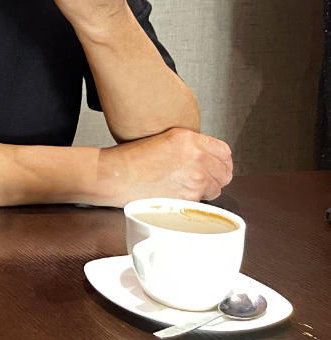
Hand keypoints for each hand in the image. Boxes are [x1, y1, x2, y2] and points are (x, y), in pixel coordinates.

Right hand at [97, 128, 233, 205]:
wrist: (115, 175)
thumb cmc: (131, 159)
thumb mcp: (163, 138)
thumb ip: (189, 145)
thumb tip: (207, 156)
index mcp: (189, 139)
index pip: (224, 151)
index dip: (221, 159)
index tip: (217, 163)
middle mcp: (196, 157)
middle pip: (225, 172)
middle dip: (217, 175)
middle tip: (203, 176)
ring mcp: (194, 179)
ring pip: (216, 188)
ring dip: (207, 188)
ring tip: (187, 185)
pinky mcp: (189, 197)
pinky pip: (202, 200)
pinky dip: (193, 199)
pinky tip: (178, 192)